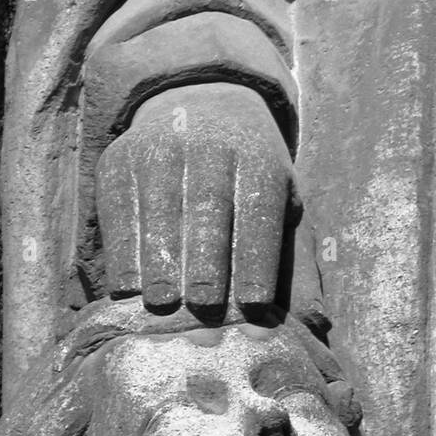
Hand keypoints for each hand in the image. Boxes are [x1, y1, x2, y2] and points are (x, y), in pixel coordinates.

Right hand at [95, 83, 297, 315]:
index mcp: (258, 161)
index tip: (253, 303)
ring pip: (159, 211)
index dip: (256, 259)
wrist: (197, 111)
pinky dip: (122, 251)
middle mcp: (210, 147)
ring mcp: (160, 149)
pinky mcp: (118, 161)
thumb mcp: (282, 214)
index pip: (259, 213)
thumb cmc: (248, 185)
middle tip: (203, 307)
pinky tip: (127, 288)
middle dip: (206, 261)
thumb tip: (317, 324)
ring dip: (157, 262)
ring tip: (160, 305)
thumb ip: (296, 268)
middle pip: (207, 210)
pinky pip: (118, 210)